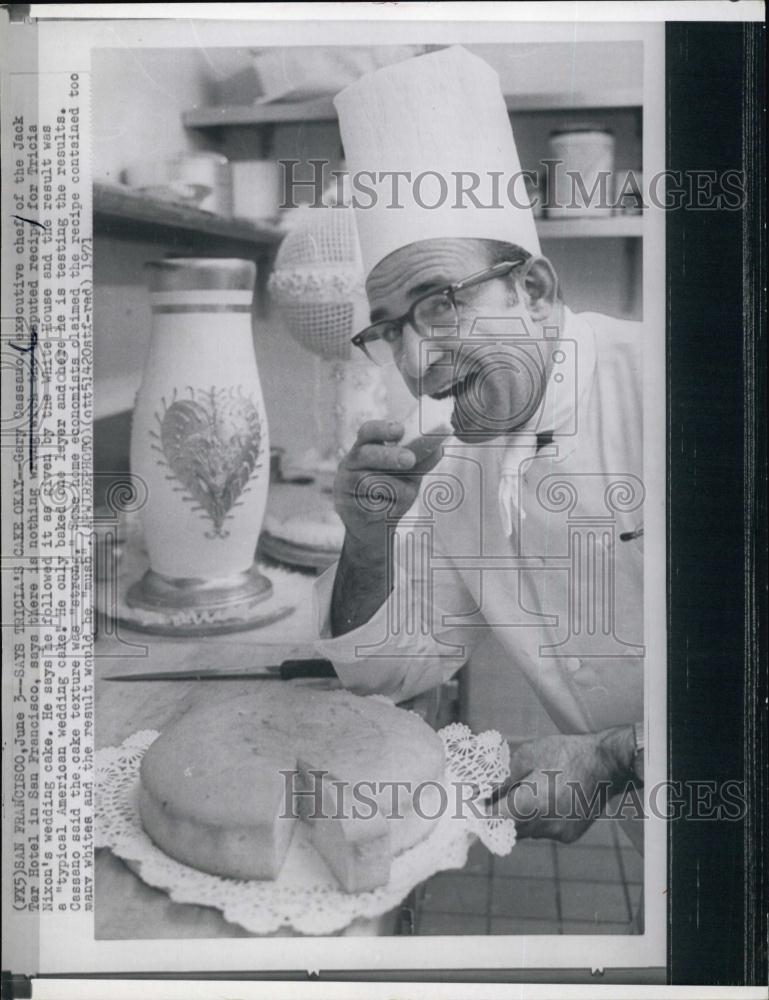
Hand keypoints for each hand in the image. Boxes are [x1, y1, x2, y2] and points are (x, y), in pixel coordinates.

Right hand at [333, 420, 421, 556]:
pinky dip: (387, 508)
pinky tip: (385, 510)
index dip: (382, 429)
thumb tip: (439, 449)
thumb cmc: (392, 494)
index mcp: (365, 448)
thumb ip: (419, 462)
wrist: (376, 528)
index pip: (368, 432)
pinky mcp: (345, 507)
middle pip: (366, 454)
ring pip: (372, 482)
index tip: (400, 429)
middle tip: (410, 460)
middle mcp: (350, 463)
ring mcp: (344, 485)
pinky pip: (371, 505)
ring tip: (401, 497)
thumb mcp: (409, 475)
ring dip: (396, 490)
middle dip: (389, 456)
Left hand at [491, 726, 636, 843]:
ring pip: (527, 831)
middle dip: (501, 814)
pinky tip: (549, 799)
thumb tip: (483, 793)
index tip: (476, 803)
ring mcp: (559, 833)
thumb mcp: (528, 756)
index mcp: (531, 804)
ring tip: (529, 793)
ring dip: (521, 817)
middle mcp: (544, 824)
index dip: (482, 811)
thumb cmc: (565, 753)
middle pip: (509, 828)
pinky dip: (540, 819)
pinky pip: (544, 831)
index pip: (494, 818)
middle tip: (498, 796)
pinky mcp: (570, 836)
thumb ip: (503, 779)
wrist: (606, 763)